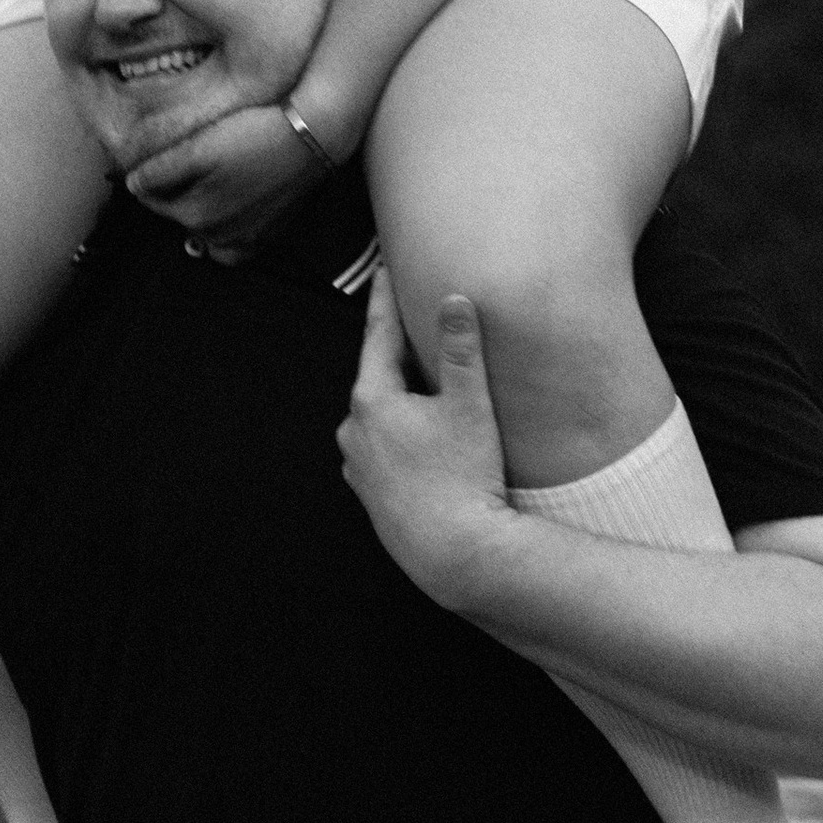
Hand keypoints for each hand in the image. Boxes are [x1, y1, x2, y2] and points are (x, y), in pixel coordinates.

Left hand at [124, 104, 322, 247]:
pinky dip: (225, 231)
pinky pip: (235, 246)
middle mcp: (218, 237)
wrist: (314, 135)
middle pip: (178, 214)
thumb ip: (161, 170)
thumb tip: (132, 185)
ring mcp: (245, 241)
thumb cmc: (255, 134)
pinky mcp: (268, 236)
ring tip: (204, 182)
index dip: (148, 173)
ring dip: (197, 211)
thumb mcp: (200, 147)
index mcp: (195, 215)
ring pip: (204, 231)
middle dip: (173, 192)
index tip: (155, 154)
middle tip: (183, 161)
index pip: (150, 198)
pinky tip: (228, 207)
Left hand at [335, 276, 517, 608]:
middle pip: (377, 375)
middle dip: (395, 351)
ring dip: (397, 397)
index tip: (384, 268)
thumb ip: (460, 350)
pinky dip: (397, 433)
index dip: (385, 299)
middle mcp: (354, 429)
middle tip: (412, 322)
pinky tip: (420, 438)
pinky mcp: (369, 493)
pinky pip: (381, 447)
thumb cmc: (464, 477)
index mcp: (371, 399)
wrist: (456, 554)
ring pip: (378, 414)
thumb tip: (454, 298)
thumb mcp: (468, 406)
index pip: (378, 335)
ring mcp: (358, 464)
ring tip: (422, 384)